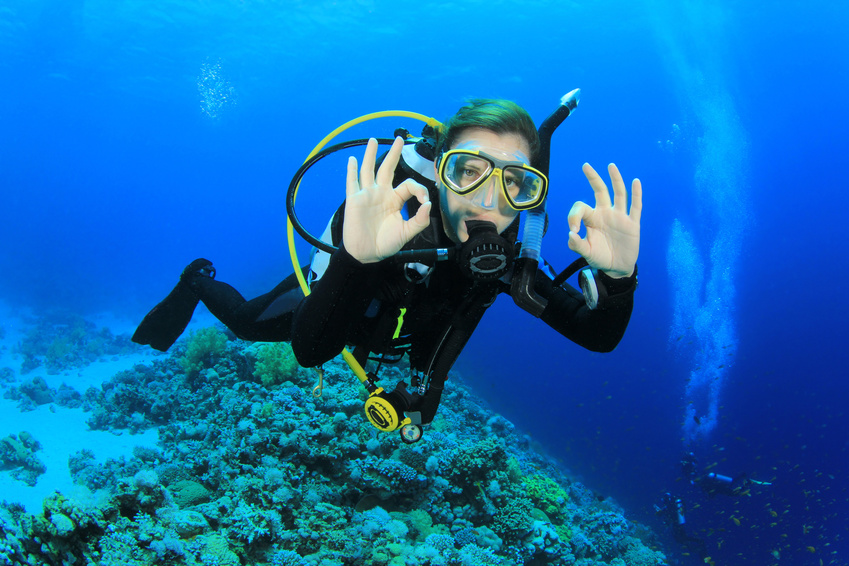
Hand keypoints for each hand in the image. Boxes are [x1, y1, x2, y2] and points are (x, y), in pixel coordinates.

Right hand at [343, 137, 431, 262]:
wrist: (367, 254)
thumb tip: (428, 204)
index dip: (419, 189)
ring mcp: (367, 195)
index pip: (408, 185)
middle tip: (400, 138)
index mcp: (395, 200)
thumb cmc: (386, 244)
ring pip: (369, 170)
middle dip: (394, 153)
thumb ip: (420, 220)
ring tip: (374, 140)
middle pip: (388, 168)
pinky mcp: (355, 200)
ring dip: (371, 155)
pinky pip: (352, 182)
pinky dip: (351, 171)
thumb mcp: (407, 233)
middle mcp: (381, 193)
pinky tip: (351, 159)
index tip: (424, 200)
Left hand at [567, 163, 641, 277]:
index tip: (573, 231)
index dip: (574, 216)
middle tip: (585, 165)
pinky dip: (636, 194)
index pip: (581, 207)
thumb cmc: (599, 257)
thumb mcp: (585, 253)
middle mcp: (605, 214)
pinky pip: (635, 207)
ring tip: (611, 166)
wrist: (616, 268)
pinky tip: (636, 182)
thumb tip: (571, 234)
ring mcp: (620, 217)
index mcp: (592, 219)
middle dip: (593, 178)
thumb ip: (576, 245)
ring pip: (619, 194)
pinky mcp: (632, 224)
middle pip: (600, 191)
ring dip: (615, 180)